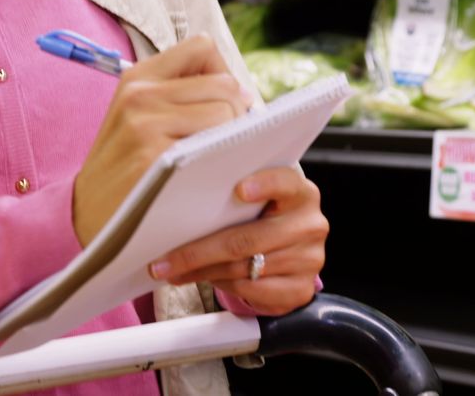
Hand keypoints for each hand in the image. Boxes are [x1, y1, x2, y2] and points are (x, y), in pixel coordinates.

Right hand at [73, 35, 252, 246]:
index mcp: (137, 78)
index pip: (203, 48)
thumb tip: (245, 95)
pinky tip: (210, 174)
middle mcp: (140, 95)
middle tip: (222, 143)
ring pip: (226, 113)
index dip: (223, 74)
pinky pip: (216, 145)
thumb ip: (181, 96)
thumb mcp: (137, 118)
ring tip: (212, 159)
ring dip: (231, 139)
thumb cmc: (126, 169)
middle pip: (224, 84)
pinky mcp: (156, 158)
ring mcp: (145, 126)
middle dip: (235, 113)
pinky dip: (224, 159)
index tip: (220, 104)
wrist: (86, 216)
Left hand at [148, 167, 327, 315]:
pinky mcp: (301, 289)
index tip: (239, 190)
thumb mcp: (257, 200)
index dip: (264, 185)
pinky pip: (252, 291)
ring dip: (202, 272)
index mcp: (301, 193)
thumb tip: (181, 205)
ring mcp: (309, 260)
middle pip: (247, 239)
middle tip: (164, 261)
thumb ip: (234, 197)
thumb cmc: (261, 217)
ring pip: (243, 268)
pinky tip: (207, 279)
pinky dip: (224, 285)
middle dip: (197, 252)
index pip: (286, 183)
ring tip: (175, 271)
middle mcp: (310, 225)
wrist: (288, 250)